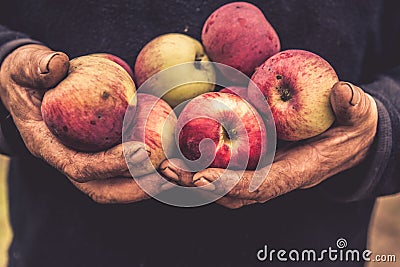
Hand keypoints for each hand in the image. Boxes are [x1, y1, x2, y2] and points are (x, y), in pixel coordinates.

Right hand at [0, 44, 171, 202]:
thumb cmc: (26, 77)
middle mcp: (67, 159)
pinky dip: (147, 169)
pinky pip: (123, 169)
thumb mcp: (23, 66)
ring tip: (176, 175)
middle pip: (102, 189)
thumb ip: (36, 66)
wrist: (27, 86)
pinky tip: (170, 159)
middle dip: (136, 188)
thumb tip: (56, 65)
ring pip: (116, 185)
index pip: (79, 167)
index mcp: (47, 146)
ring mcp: (84, 159)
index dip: (111, 164)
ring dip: (147, 185)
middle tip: (168, 178)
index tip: (142, 151)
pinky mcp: (98, 152)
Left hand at [160, 82, 377, 207]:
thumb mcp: (359, 115)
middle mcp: (274, 179)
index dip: (232, 185)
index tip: (202, 179)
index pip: (262, 186)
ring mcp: (261, 174)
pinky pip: (223, 171)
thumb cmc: (350, 128)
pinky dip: (198, 167)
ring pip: (221, 186)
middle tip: (168, 169)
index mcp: (297, 172)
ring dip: (191, 179)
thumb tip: (341, 92)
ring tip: (163, 165)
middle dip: (198, 186)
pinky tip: (177, 154)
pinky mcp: (252, 165)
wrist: (344, 140)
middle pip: (231, 192)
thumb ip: (353, 107)